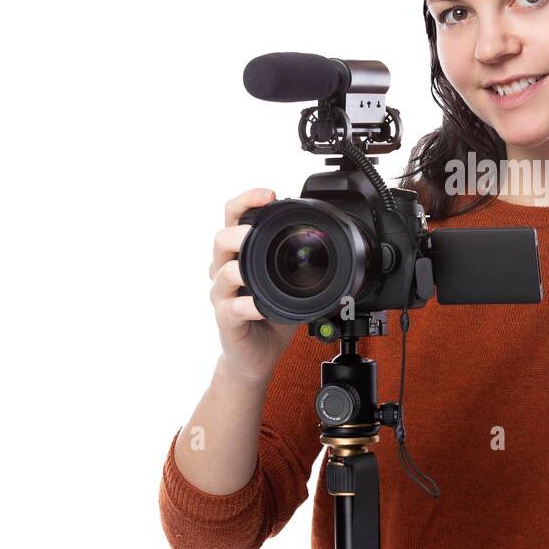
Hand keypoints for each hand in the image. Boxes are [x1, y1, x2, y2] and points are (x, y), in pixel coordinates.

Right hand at [209, 187, 301, 386]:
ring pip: (222, 271)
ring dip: (240, 267)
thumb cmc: (271, 315)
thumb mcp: (288, 283)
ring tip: (257, 271)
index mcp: (240, 254)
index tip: (269, 194)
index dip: (247, 200)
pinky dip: (249, 305)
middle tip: (256, 232)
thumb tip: (328, 238)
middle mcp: (225, 269)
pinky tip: (261, 306)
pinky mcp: (225, 319)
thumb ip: (296, 261)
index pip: (233, 216)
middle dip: (239, 231)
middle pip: (220, 238)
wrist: (256, 354)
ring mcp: (222, 294)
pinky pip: (232, 308)